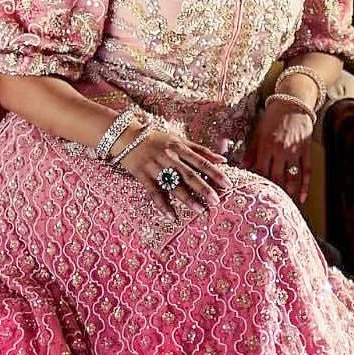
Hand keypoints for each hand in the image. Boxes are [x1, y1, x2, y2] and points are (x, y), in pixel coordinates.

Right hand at [115, 127, 230, 217]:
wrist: (126, 136)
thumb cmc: (156, 139)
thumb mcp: (178, 139)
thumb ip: (200, 150)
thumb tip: (223, 159)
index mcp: (179, 147)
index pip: (201, 161)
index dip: (215, 173)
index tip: (227, 184)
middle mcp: (168, 157)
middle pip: (189, 174)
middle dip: (203, 188)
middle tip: (216, 201)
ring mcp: (154, 166)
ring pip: (173, 185)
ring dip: (187, 199)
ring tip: (200, 211)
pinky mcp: (142, 175)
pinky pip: (154, 192)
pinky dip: (163, 206)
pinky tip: (172, 218)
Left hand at [243, 99, 313, 202]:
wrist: (292, 103)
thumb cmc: (272, 117)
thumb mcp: (258, 131)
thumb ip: (252, 150)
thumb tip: (243, 166)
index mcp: (266, 146)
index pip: (260, 170)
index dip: (257, 182)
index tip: (254, 193)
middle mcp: (280, 150)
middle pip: (275, 176)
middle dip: (272, 190)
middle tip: (268, 203)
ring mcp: (295, 151)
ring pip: (291, 177)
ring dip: (287, 191)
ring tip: (284, 203)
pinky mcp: (306, 151)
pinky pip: (306, 171)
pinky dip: (304, 186)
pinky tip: (302, 197)